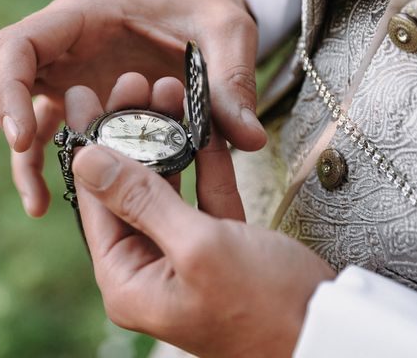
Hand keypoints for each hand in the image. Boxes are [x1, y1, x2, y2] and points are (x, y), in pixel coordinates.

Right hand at [0, 0, 265, 216]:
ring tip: (10, 201)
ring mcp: (59, 68)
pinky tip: (43, 201)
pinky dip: (31, 165)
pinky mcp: (66, 94)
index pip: (20, 44)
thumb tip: (248, 140)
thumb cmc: (209, 16)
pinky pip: (34, 128)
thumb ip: (232, 81)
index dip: (9, 89)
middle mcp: (59, 40)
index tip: (24, 141)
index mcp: (83, 14)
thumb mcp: (228, 34)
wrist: (200, 16)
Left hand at [66, 74, 334, 357]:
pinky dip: (203, 156)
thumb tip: (87, 159)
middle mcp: (149, 266)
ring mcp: (183, 253)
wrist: (331, 332)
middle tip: (130, 83)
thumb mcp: (199, 247)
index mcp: (128, 279)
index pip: (96, 202)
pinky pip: (202, 190)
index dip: (91, 145)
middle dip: (131, 133)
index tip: (85, 98)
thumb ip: (142, 200)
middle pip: (128, 187)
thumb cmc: (267, 305)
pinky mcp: (219, 242)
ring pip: (167, 183)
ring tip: (166, 88)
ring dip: (168, 138)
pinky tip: (200, 118)